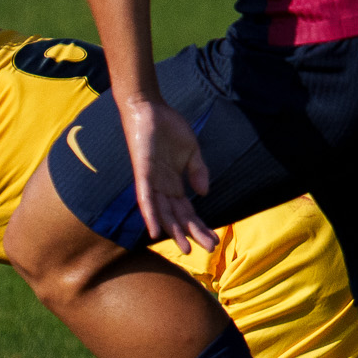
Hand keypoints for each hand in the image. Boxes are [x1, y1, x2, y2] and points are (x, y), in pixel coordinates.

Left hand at [121, 95, 213, 251]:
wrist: (149, 107)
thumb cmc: (168, 127)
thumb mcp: (191, 150)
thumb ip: (198, 171)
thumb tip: (204, 193)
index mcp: (174, 183)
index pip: (188, 211)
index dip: (200, 226)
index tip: (214, 239)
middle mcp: (161, 187)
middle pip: (178, 217)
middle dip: (192, 234)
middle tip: (208, 250)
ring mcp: (151, 182)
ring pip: (164, 213)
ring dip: (174, 231)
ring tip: (185, 249)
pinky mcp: (143, 173)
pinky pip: (145, 199)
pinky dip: (150, 215)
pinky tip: (154, 232)